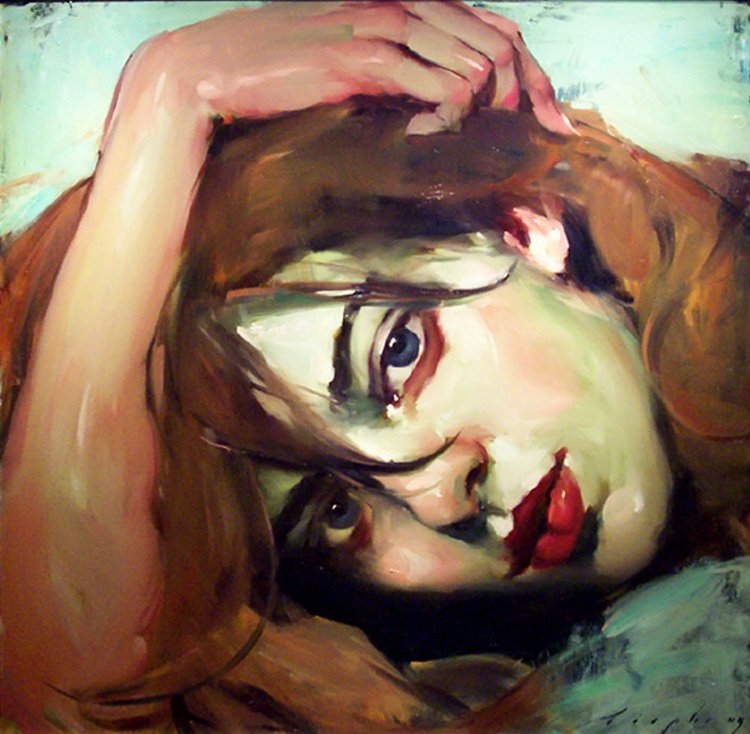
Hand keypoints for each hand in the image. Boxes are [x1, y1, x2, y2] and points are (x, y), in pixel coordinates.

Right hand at [129, 0, 571, 136]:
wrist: (213, 69)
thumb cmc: (278, 71)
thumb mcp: (349, 65)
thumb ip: (397, 73)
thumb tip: (437, 105)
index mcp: (405, 2)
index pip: (494, 27)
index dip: (533, 73)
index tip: (550, 117)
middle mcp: (402, 3)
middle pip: (499, 42)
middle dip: (528, 95)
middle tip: (537, 136)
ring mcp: (382, 26)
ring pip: (475, 63)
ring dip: (485, 111)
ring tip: (469, 141)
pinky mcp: (360, 59)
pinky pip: (434, 88)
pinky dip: (445, 121)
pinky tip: (427, 139)